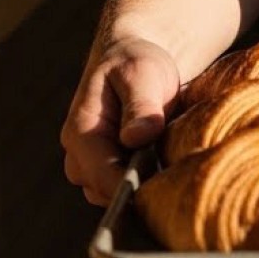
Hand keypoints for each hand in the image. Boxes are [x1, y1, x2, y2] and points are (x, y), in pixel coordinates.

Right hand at [61, 37, 181, 206]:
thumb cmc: (136, 62)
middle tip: (179, 176)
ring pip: (117, 197)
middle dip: (141, 189)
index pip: (102, 176)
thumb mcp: (141, 74)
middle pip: (108, 194)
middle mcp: (80, 157)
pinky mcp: (112, 172)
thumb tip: (136, 138)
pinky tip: (169, 168)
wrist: (133, 60)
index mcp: (80, 133)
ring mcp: (93, 168)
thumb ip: (140, 105)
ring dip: (145, 187)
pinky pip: (127, 192)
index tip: (164, 189)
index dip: (133, 187)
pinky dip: (147, 184)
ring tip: (174, 166)